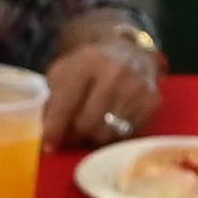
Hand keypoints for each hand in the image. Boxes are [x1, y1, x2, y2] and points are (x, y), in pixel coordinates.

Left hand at [42, 30, 164, 147]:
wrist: (129, 52)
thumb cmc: (90, 68)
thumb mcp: (65, 72)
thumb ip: (51, 99)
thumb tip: (46, 134)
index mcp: (86, 62)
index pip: (66, 102)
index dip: (54, 127)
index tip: (48, 146)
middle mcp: (114, 72)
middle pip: (87, 124)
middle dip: (76, 135)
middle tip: (73, 135)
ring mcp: (136, 87)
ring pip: (108, 134)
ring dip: (96, 137)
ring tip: (93, 127)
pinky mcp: (152, 102)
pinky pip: (128, 136)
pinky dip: (117, 136)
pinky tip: (113, 125)